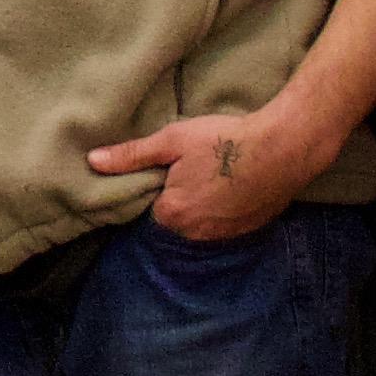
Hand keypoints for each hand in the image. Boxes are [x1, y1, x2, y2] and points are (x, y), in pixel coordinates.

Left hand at [89, 105, 332, 241]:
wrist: (283, 149)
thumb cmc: (223, 140)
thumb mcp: (172, 140)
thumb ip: (131, 156)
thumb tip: (92, 161)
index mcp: (173, 214)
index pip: (154, 206)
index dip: (162, 184)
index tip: (174, 166)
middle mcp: (197, 233)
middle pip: (178, 217)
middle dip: (183, 196)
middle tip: (198, 166)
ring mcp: (226, 235)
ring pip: (203, 222)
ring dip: (206, 204)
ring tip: (218, 174)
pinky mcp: (250, 230)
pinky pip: (227, 223)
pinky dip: (228, 208)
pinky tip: (236, 184)